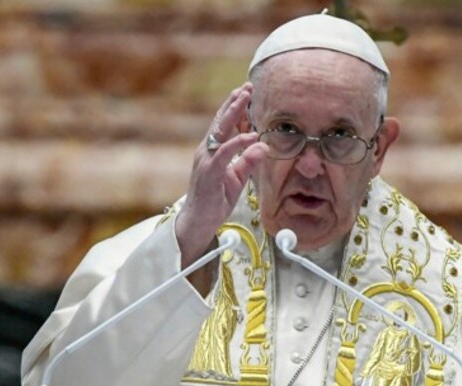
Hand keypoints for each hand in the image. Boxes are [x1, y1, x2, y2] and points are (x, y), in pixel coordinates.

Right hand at [175, 82, 267, 267]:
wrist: (198, 221)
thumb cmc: (215, 200)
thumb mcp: (237, 178)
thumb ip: (249, 161)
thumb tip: (264, 146)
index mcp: (213, 151)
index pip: (225, 125)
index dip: (235, 109)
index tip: (247, 93)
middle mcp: (207, 150)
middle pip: (221, 121)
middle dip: (234, 103)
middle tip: (247, 87)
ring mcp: (206, 159)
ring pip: (220, 131)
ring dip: (233, 113)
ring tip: (245, 98)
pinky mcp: (209, 171)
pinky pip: (225, 153)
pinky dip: (238, 143)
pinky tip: (251, 136)